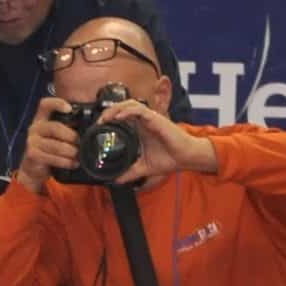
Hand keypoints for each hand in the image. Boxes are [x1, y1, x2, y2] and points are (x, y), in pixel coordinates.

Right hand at [17, 97, 83, 192]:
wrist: (35, 168)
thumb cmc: (50, 149)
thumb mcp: (57, 135)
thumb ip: (68, 127)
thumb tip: (91, 124)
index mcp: (41, 118)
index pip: (45, 105)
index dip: (57, 103)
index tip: (70, 109)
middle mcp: (35, 127)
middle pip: (55, 127)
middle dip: (71, 136)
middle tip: (81, 143)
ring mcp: (31, 141)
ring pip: (55, 145)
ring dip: (70, 151)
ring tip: (79, 155)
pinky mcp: (32, 154)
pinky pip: (52, 157)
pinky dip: (65, 162)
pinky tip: (73, 163)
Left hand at [94, 98, 215, 187]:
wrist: (186, 158)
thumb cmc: (170, 159)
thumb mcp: (144, 167)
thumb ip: (130, 173)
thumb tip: (116, 181)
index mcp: (140, 128)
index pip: (122, 115)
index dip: (109, 117)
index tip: (99, 126)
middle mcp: (144, 120)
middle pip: (123, 106)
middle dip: (109, 111)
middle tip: (100, 121)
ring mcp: (150, 118)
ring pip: (130, 104)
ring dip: (117, 108)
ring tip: (107, 117)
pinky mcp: (156, 119)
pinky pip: (140, 110)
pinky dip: (128, 111)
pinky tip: (120, 117)